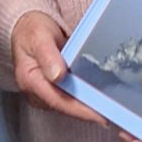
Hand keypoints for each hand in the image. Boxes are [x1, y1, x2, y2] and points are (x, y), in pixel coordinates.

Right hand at [10, 8, 106, 126]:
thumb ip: (48, 55)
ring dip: (90, 107)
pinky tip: (101, 97)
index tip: (100, 115)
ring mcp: (44, 93)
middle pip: (66, 107)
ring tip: (112, 107)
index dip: (80, 110)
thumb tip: (57, 76)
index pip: (58, 101)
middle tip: (114, 113)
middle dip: (90, 112)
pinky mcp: (53, 91)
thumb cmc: (32, 30)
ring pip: (70, 105)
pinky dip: (86, 98)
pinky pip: (71, 99)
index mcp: (30, 81)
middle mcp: (36, 92)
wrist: (26, 27)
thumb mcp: (39, 36)